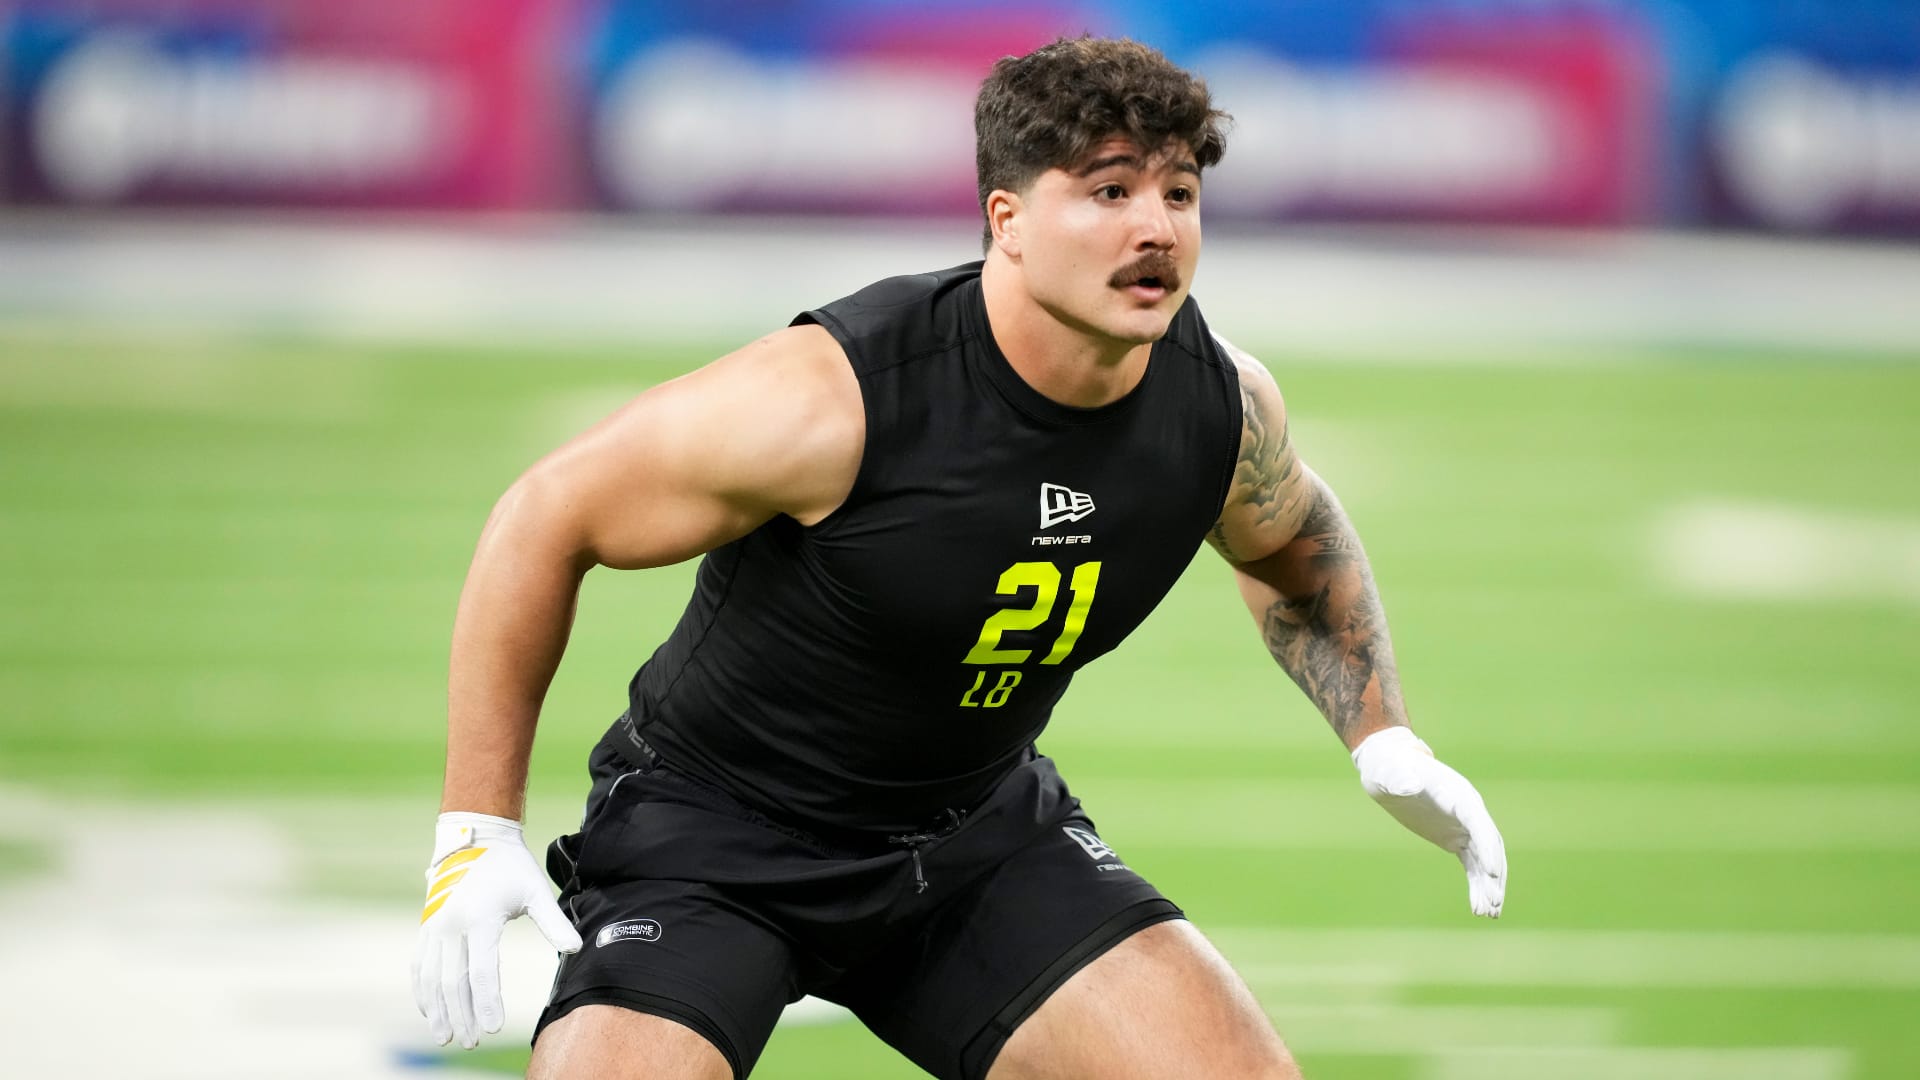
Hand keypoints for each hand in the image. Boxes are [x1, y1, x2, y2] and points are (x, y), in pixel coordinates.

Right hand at [412, 812, 583, 1047]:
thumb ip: (554, 922)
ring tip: (446, 1037)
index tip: (491, 1027)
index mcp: (481, 918)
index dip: (486, 1001)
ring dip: (438, 1010)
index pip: (482, 970)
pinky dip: (423, 991)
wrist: (475, 836)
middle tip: (471, 1041)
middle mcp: (452, 925)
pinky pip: (420, 965)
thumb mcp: (535, 890)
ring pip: (433, 978)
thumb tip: (575, 948)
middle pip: (454, 981)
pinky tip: (430, 1011)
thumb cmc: (510, 866)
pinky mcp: (426, 926)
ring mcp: (435, 926)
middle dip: (462, 1014)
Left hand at [1350, 726, 1505, 917]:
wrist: (1388, 766)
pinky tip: (1478, 906)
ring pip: (1484, 859)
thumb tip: (1408, 787)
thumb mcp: (1389, 773)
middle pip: (1490, 846)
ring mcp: (1464, 825)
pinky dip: (1477, 884)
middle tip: (1491, 904)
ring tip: (1487, 914)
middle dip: (1493, 875)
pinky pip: (1472, 864)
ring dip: (1488, 885)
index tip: (1489, 873)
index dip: (1486, 848)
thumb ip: (1400, 780)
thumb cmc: (1388, 767)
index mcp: (1458, 795)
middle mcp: (1468, 811)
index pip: (1479, 824)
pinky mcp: (1455, 838)